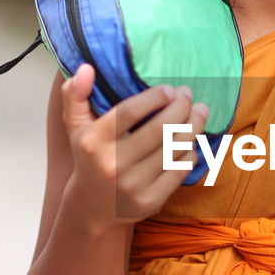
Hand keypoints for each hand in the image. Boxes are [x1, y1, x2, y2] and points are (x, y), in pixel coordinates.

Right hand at [60, 64, 209, 226]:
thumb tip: (86, 68)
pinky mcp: (150, 201)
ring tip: (200, 112)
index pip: (130, 112)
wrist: (91, 207)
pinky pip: (179, 170)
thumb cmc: (89, 156)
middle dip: (182, 107)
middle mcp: (113, 164)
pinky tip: (192, 141)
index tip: (169, 89)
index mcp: (94, 142)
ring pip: (174, 149)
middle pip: (160, 129)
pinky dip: (190, 152)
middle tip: (189, 95)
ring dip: (193, 126)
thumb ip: (75, 94)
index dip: (155, 97)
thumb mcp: (75, 126)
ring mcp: (133, 185)